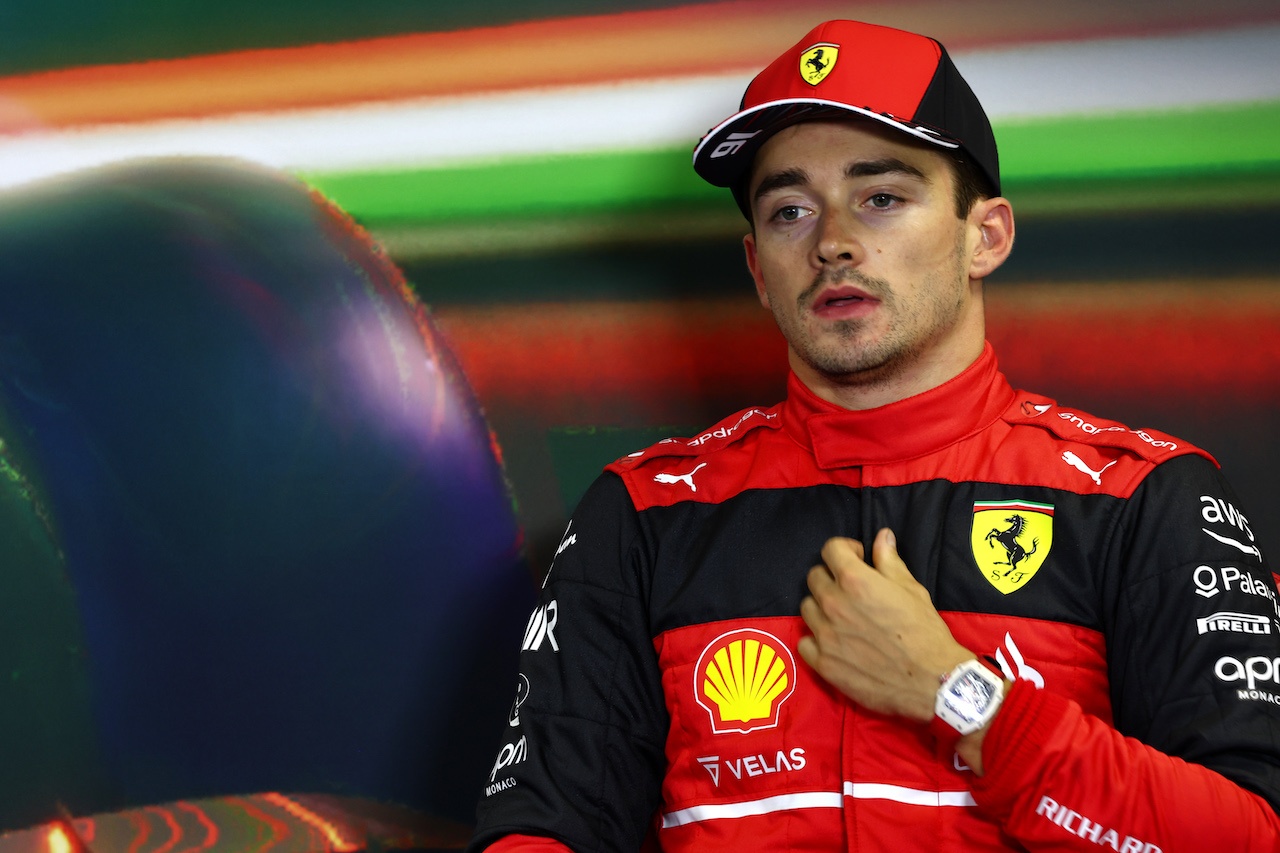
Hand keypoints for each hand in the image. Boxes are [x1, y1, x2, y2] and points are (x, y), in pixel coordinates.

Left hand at [797, 529, 973, 723]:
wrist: (931, 681)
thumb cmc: (925, 633)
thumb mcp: (911, 590)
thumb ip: (889, 561)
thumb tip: (882, 536)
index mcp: (855, 580)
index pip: (830, 549)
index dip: (845, 550)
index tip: (857, 559)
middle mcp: (834, 603)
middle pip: (814, 577)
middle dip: (832, 577)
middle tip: (851, 590)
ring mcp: (825, 634)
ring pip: (807, 608)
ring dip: (821, 608)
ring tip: (843, 617)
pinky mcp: (823, 663)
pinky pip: (804, 642)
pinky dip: (816, 640)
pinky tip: (835, 643)